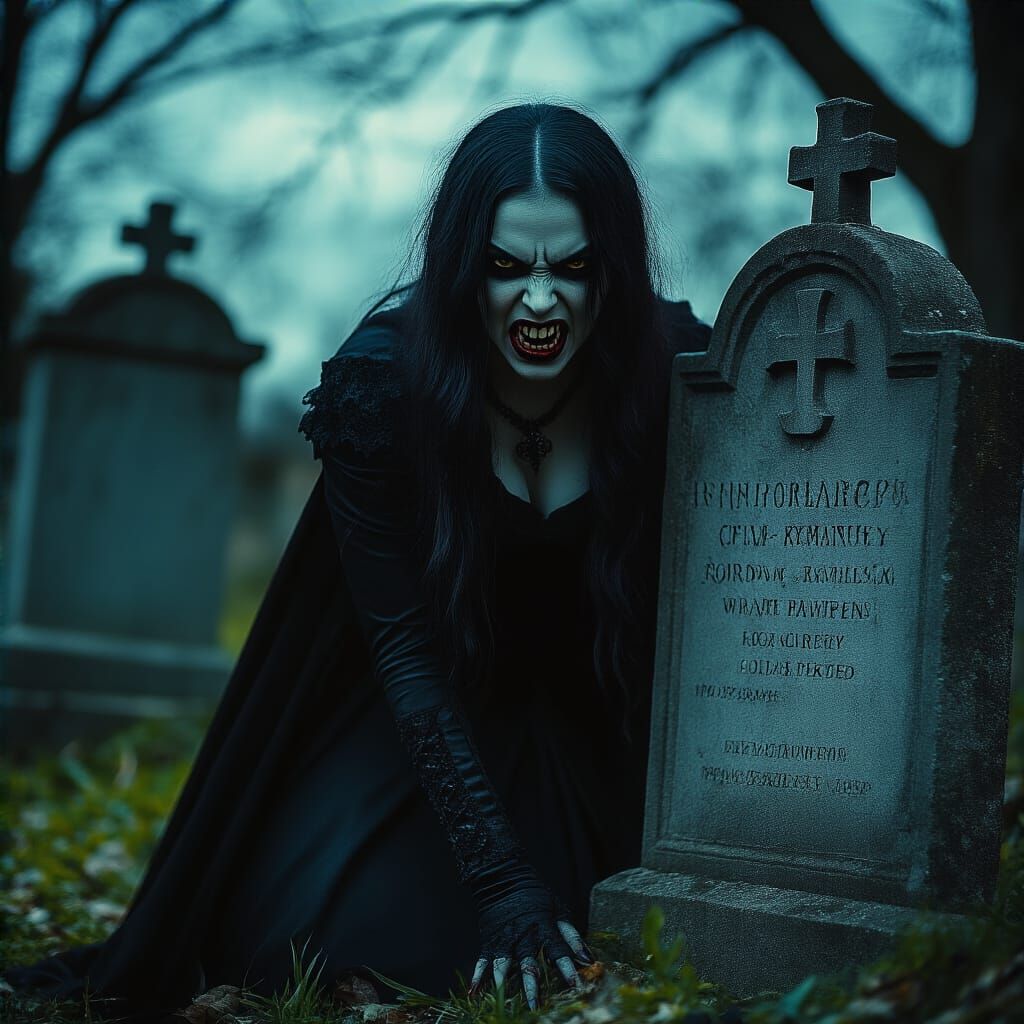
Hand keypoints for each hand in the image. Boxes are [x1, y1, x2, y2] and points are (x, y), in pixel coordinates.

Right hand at [467, 882, 593, 1009]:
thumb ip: (571, 936)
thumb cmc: (536, 896)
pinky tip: (474, 993)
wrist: (503, 878)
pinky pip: (483, 961)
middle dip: (532, 985)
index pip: (558, 950)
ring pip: (503, 963)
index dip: (567, 968)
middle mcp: (524, 935)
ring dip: (503, 981)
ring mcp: (505, 938)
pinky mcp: (490, 941)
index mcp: (543, 926)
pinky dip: (478, 976)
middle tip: (536, 1006)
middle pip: (528, 961)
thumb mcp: (557, 910)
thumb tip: (588, 960)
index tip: (575, 986)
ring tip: (503, 998)